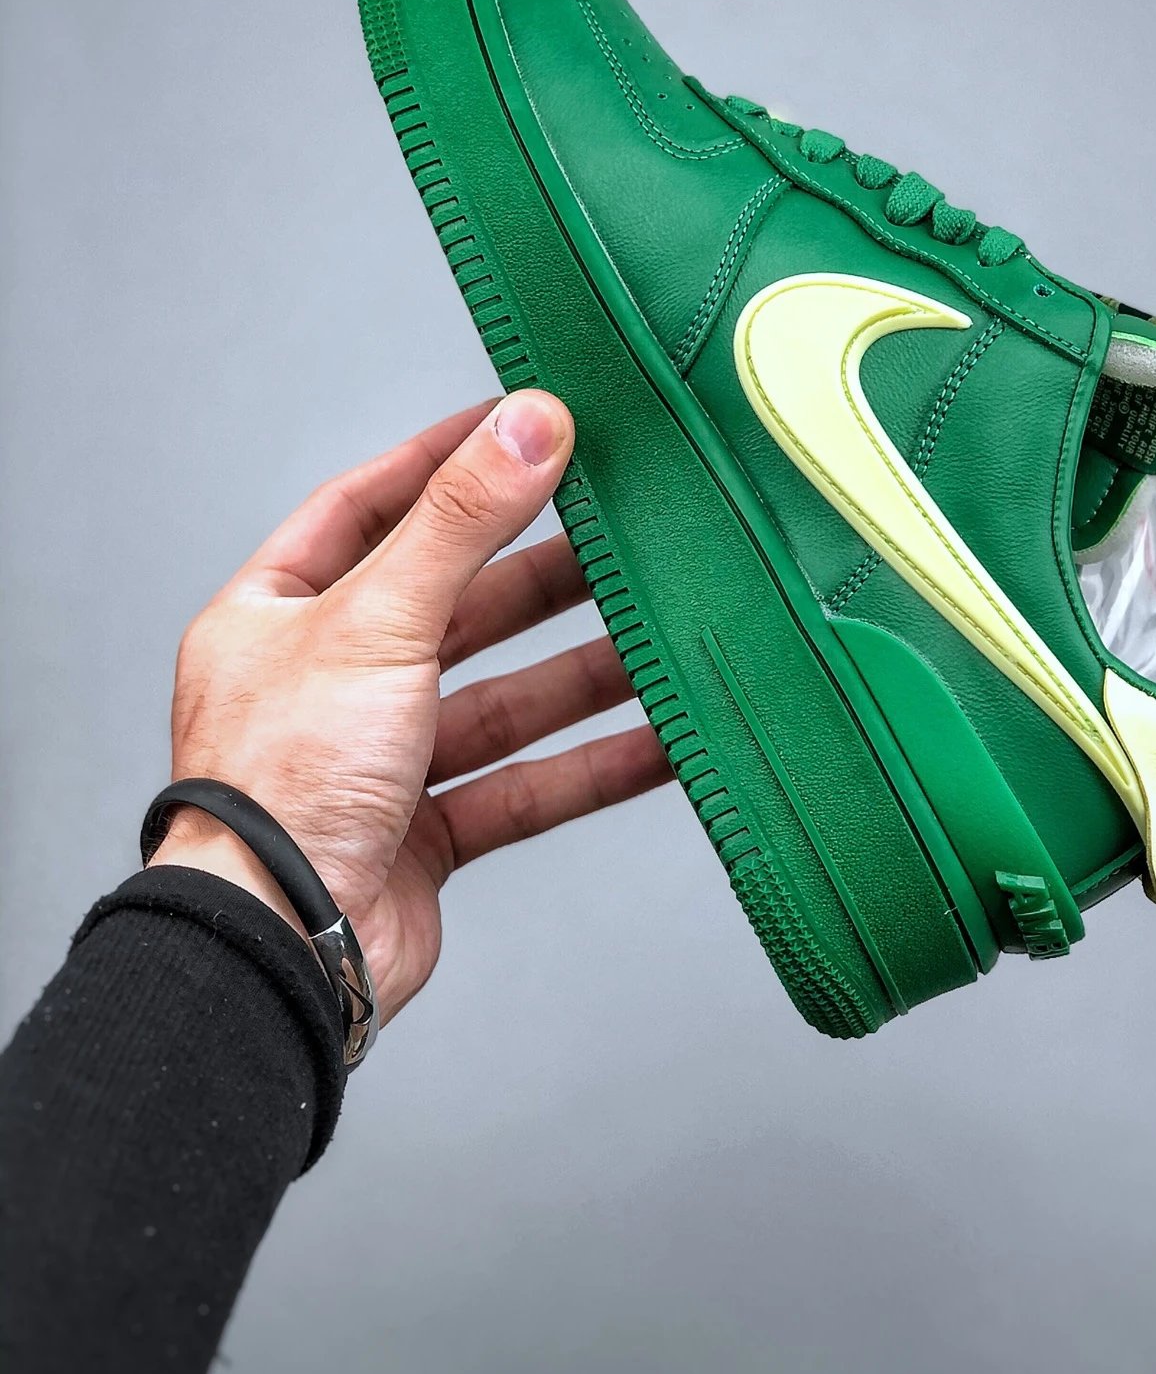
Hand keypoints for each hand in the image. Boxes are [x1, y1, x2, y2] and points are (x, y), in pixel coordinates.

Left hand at [147, 394, 667, 1022]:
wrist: (279, 953)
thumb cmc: (282, 785)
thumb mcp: (376, 622)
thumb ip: (461, 521)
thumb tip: (530, 420)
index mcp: (275, 616)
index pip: (366, 510)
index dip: (443, 463)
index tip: (519, 424)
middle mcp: (322, 684)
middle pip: (449, 605)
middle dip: (538, 571)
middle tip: (619, 526)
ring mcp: (375, 763)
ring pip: (499, 698)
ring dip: (582, 670)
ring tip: (660, 628)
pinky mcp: (425, 834)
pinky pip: (524, 783)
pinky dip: (592, 765)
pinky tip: (662, 740)